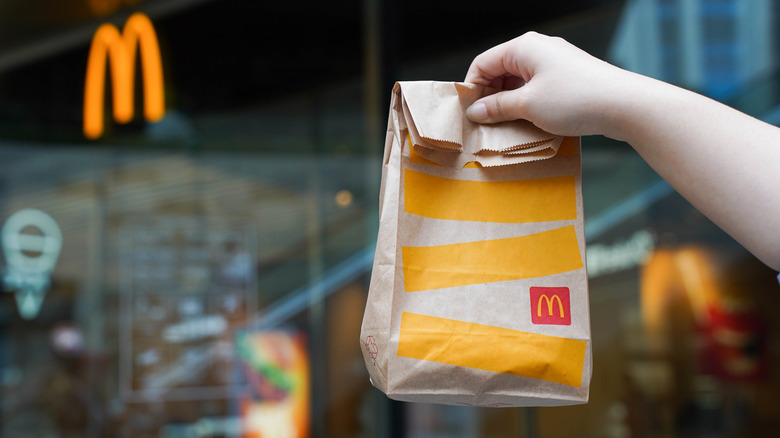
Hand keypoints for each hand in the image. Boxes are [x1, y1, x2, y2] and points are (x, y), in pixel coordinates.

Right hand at [464, 32, 634, 139]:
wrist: (625, 105)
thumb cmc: (576, 99)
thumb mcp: (527, 106)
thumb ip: (497, 107)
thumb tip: (475, 111)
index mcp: (524, 47)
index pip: (483, 63)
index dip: (472, 88)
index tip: (468, 113)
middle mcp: (538, 50)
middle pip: (500, 72)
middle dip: (490, 97)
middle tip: (485, 123)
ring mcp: (555, 64)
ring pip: (519, 83)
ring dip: (509, 104)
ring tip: (506, 127)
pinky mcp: (568, 79)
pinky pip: (537, 90)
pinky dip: (528, 105)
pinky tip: (529, 124)